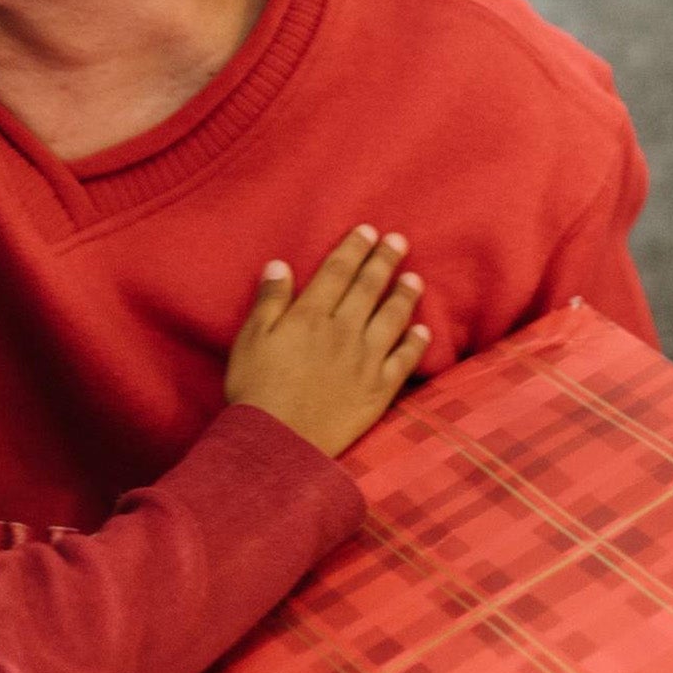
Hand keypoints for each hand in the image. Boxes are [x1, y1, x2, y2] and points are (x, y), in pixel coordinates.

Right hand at [224, 225, 429, 456]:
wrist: (279, 441)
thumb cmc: (256, 390)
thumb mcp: (250, 340)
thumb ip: (269, 301)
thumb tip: (280, 265)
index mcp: (310, 317)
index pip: (337, 272)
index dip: (354, 249)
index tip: (368, 231)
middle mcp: (343, 332)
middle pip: (368, 288)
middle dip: (384, 261)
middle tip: (399, 241)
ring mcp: (364, 361)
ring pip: (391, 319)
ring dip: (404, 296)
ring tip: (415, 279)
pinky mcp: (378, 390)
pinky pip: (403, 361)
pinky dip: (415, 344)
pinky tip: (422, 330)